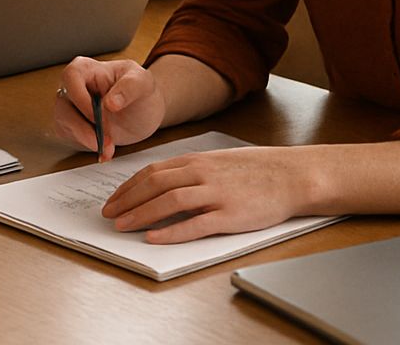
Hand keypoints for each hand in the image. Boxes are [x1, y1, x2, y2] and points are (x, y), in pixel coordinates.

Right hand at [53, 57, 164, 160]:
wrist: (143, 111)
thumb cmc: (140, 90)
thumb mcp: (143, 83)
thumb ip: (129, 88)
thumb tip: (109, 103)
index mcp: (86, 69)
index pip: (71, 78)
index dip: (81, 99)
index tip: (98, 116)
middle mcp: (74, 86)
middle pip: (64, 105)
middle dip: (84, 128)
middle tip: (107, 140)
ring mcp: (71, 106)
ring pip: (64, 123)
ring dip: (87, 139)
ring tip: (109, 148)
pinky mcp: (72, 125)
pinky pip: (70, 136)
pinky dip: (87, 146)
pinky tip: (105, 150)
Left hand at [102, 146, 317, 242]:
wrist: (291, 175)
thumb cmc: (254, 170)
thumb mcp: (216, 162)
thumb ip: (189, 171)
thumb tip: (160, 184)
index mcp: (196, 161)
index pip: (151, 172)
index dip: (128, 187)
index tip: (112, 199)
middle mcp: (201, 174)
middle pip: (154, 186)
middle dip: (127, 201)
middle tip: (108, 215)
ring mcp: (216, 194)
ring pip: (169, 202)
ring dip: (141, 214)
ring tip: (123, 225)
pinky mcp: (230, 215)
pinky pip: (195, 224)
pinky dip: (172, 231)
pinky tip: (155, 238)